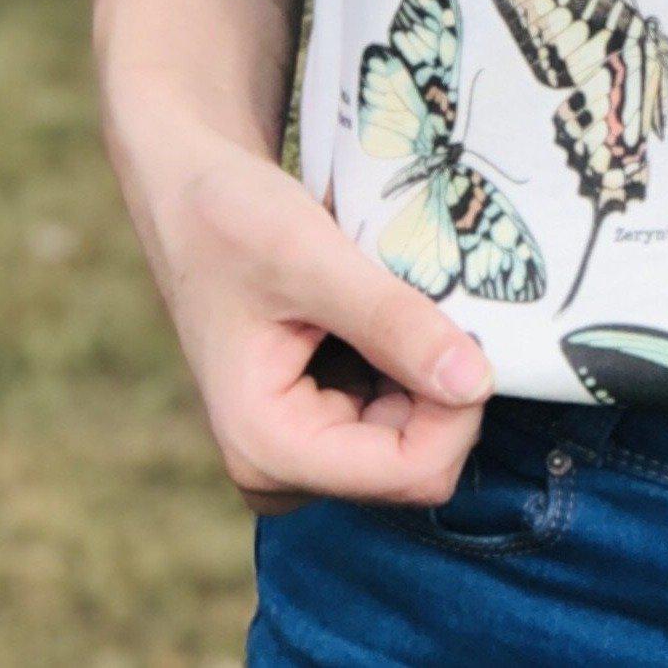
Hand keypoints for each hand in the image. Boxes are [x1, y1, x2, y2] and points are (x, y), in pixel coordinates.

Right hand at [108, 90, 492, 515]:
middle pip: (418, 460)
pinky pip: (398, 411)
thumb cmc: (230, 219)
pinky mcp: (318, 421)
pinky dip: (413, 360)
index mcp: (269, 448)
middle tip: (439, 297)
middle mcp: (282, 468)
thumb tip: (476, 382)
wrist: (190, 196)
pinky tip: (395, 307)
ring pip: (416, 436)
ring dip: (430, 368)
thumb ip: (391, 321)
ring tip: (407, 295)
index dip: (459, 407)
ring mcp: (301, 448)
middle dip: (444, 385)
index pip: (411, 472)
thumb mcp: (312, 258)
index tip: (471, 324)